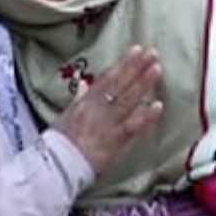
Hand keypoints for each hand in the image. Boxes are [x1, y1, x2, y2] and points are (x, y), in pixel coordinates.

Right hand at [53, 46, 163, 175]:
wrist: (56, 166)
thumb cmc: (59, 143)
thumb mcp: (66, 116)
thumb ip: (79, 99)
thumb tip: (85, 85)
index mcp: (85, 101)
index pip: (107, 78)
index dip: (123, 63)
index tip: (136, 50)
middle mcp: (97, 108)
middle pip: (119, 84)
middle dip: (136, 67)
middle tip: (152, 53)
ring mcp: (107, 123)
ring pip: (127, 100)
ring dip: (143, 84)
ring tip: (157, 69)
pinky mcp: (115, 141)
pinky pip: (133, 127)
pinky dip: (146, 116)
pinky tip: (159, 105)